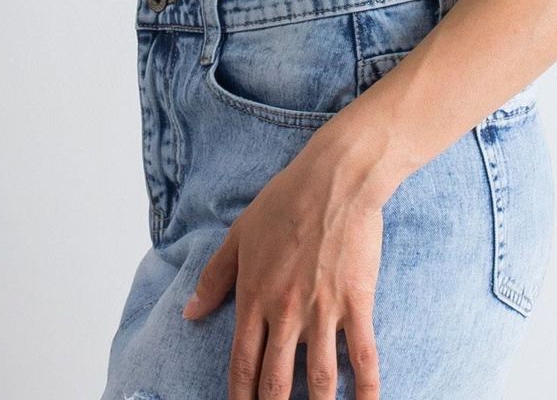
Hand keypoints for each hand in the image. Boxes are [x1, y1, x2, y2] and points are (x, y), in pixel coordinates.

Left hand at [181, 135, 384, 397]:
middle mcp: (285, 312)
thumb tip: (190, 312)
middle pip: (276, 381)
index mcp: (254, 297)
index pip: (241, 365)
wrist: (335, 179)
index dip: (240, 398)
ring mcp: (322, 310)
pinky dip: (366, 388)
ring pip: (318, 378)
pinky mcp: (356, 302)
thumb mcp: (240, 234)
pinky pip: (363, 355)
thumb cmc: (286, 200)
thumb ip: (214, 277)